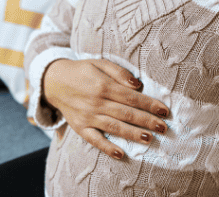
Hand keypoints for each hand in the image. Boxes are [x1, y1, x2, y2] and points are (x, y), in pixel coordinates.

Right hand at [42, 58, 169, 159]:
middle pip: (126, 113)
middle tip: (164, 128)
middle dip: (146, 121)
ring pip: (113, 127)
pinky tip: (121, 154)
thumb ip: (119, 72)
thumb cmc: (82, 71)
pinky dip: (107, 148)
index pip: (131, 97)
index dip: (149, 104)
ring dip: (132, 134)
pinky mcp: (80, 128)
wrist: (54, 81)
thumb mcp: (100, 63)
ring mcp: (87, 117)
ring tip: (149, 139)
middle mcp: (95, 102)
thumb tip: (137, 84)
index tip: (164, 110)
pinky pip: (94, 140)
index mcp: (102, 85)